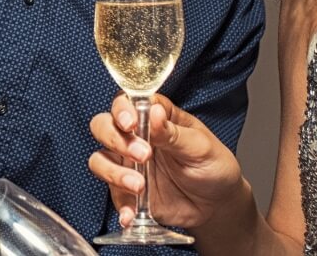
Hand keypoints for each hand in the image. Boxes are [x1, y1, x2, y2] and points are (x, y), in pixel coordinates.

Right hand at [88, 93, 246, 230]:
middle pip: (103, 126)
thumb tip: (154, 111)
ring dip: (114, 173)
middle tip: (142, 155)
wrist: (217, 205)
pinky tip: (131, 214)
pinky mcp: (126, 190)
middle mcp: (136, 137)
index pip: (126, 102)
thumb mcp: (200, 147)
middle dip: (115, 140)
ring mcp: (128, 164)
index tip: (130, 123)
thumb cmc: (213, 166)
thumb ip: (173, 132)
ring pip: (100, 160)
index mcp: (154, 117)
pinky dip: (119, 205)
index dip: (122, 109)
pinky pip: (112, 194)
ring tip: (139, 186)